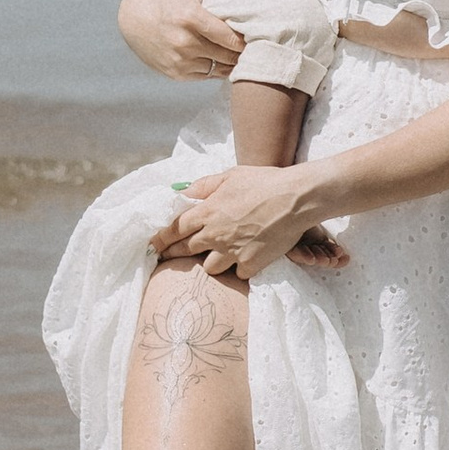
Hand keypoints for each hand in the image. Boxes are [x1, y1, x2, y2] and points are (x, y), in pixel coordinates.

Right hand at [120, 0, 245, 80]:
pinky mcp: (175, 73)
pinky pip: (206, 75)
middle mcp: (185, 43)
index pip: (232, 39)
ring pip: (220, 68)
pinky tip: (219, 58)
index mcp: (191, 18)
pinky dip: (215, 68)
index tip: (255, 33)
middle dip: (243, 52)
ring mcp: (179, 60)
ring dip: (230, 62)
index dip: (247, 39)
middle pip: (229, 56)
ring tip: (239, 52)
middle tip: (254, 44)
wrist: (131, 18)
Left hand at [153, 166, 335, 280]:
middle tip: (170, 257)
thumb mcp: (231, 175)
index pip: (174, 229)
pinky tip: (247, 261)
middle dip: (176, 254)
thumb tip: (185, 192)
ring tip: (219, 257)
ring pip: (210, 268)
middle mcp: (215, 234)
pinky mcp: (251, 264)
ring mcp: (232, 251)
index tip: (153, 246)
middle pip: (186, 251)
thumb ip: (205, 185)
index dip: (161, 239)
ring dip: (213, 262)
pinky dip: (241, 269)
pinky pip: (238, 274)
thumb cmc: (264, 182)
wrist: (295, 199)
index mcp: (207, 211)